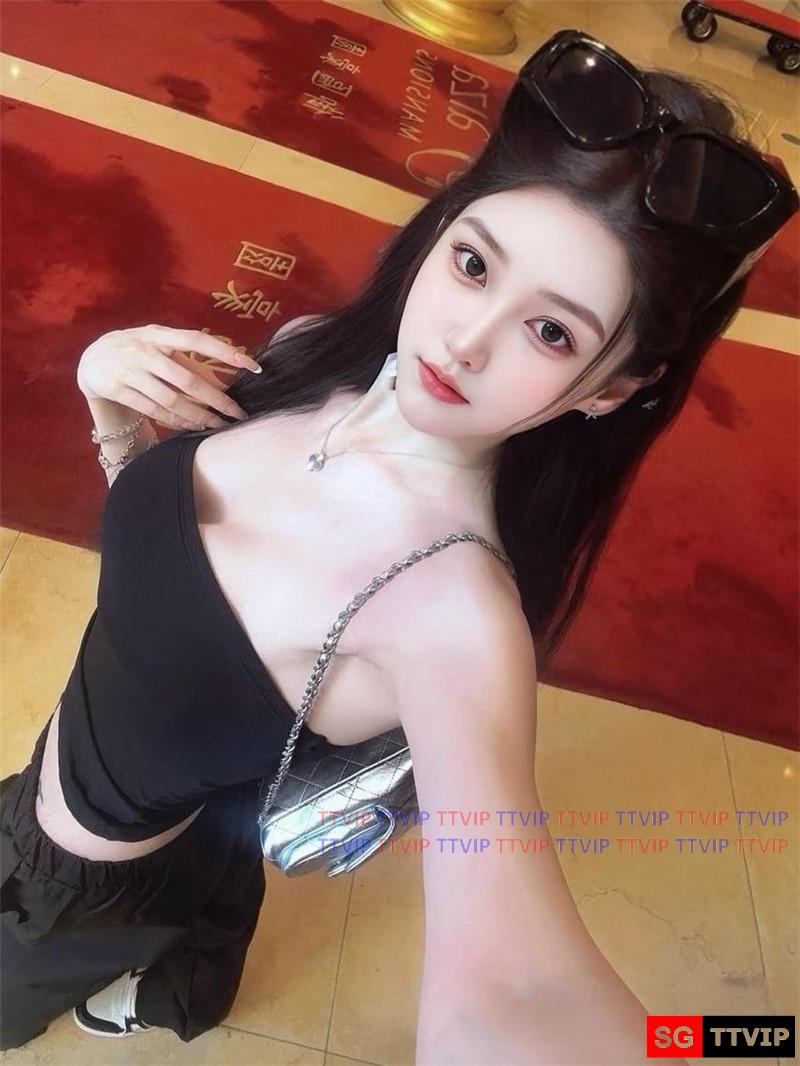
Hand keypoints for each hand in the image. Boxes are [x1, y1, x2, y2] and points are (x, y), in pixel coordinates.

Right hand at [76, 324, 261, 429]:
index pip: (197, 340)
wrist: (91, 361)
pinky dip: (175, 420)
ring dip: (198, 416)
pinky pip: (154, 411)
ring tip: (217, 424)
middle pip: (186, 380)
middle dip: (216, 399)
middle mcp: (144, 351)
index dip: (224, 351)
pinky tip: (192, 426)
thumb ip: (183, 355)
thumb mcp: (156, 342)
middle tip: (237, 413)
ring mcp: (129, 371)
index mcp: (158, 334)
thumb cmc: (136, 350)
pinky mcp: (118, 390)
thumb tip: (222, 373)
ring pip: (171, 400)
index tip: (251, 365)